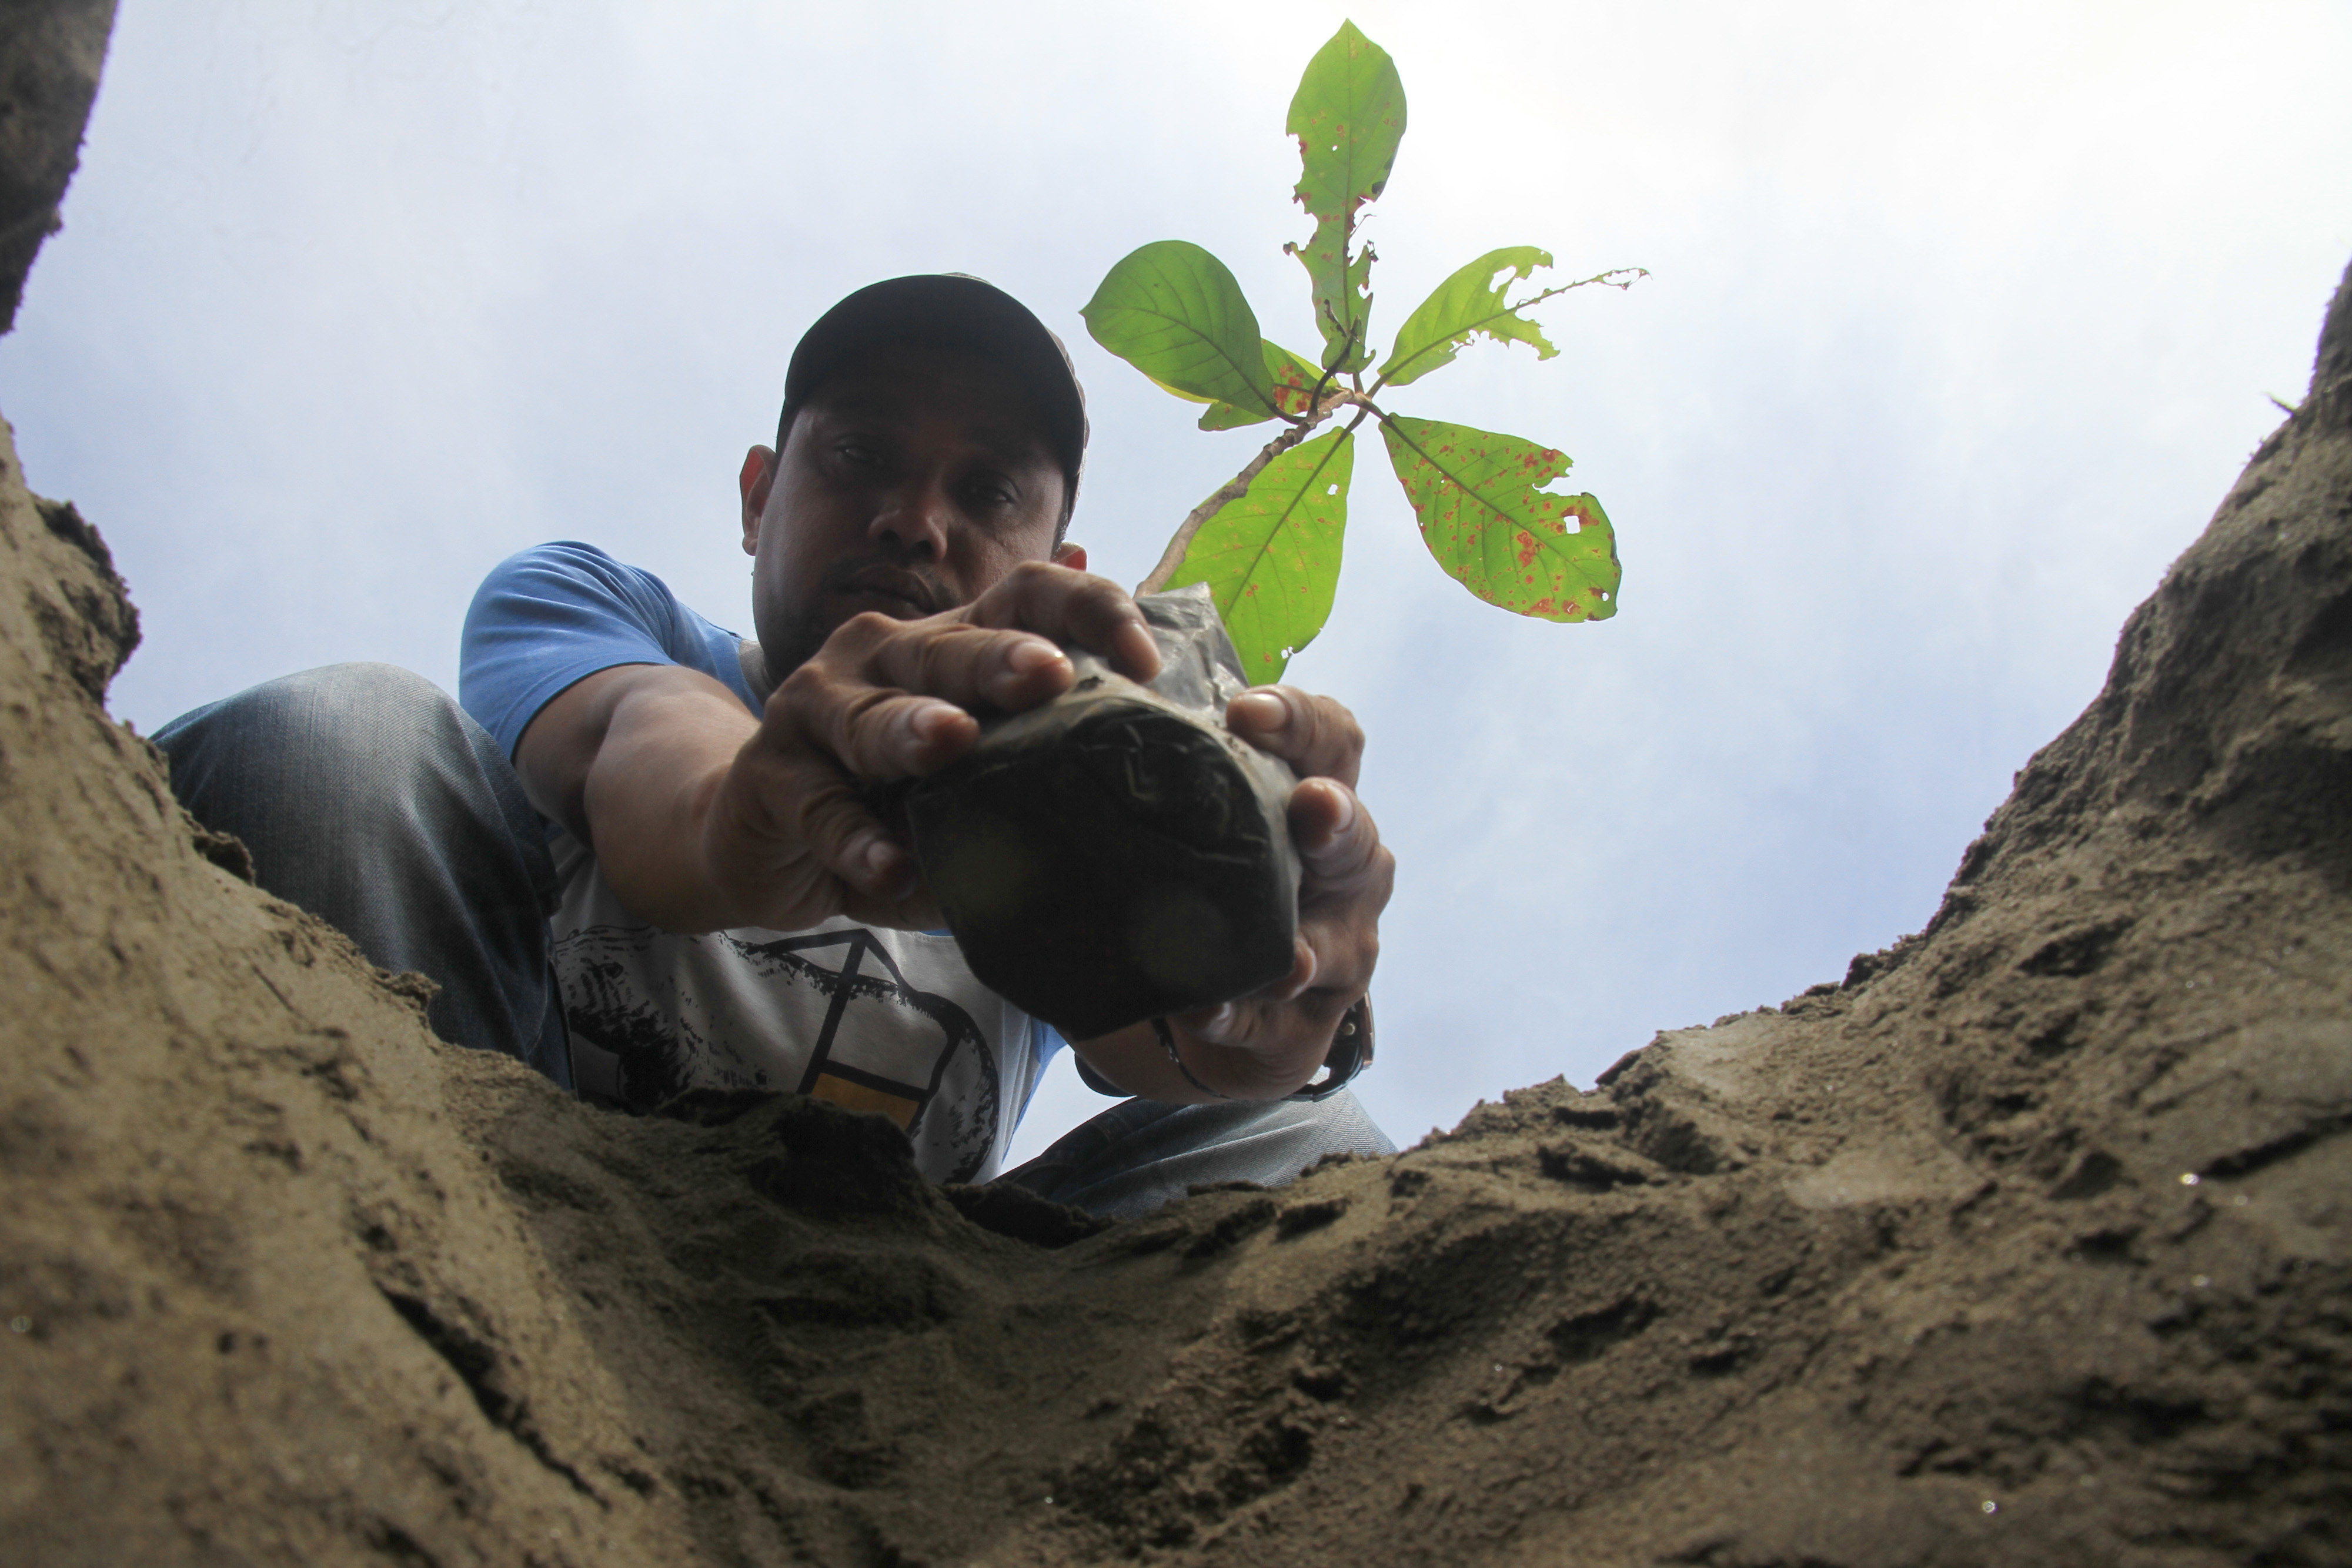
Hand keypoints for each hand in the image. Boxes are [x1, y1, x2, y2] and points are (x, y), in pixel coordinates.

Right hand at [705, 561, 1160, 929]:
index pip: (1025, 597)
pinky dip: (856, 841)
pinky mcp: (772, 773)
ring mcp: (818, 704)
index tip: (1143, 661)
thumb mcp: (967, 785)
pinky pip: (820, 809)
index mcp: (950, 643)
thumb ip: (1030, 783)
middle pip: (947, 645)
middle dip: (998, 659)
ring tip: (951, 742)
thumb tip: (1133, 822)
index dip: (1087, 613)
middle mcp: (883, 654)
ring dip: (911, 727)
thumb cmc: (889, 801)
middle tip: (1046, 674)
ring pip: (870, 713)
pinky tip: (889, 867)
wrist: (762, 838)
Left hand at [1160, 684, 1392, 1095]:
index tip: (1246, 712)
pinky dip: (1241, 1017)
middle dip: (1338, 821)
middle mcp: (1341, 870)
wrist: (1199, 999)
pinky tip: (1208, 1013)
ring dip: (1310, 948)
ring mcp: (1337, 948)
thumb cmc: (1194, 879)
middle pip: (1355, 836)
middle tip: (1313, 807)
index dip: (1298, 720)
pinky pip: (1277, 1022)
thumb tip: (1048, 709)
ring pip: (1342, 944)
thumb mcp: (1184, 818)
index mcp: (1312, 796)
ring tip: (1287, 956)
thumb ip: (1145, 773)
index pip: (1328, 740)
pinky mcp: (1305, 1021)